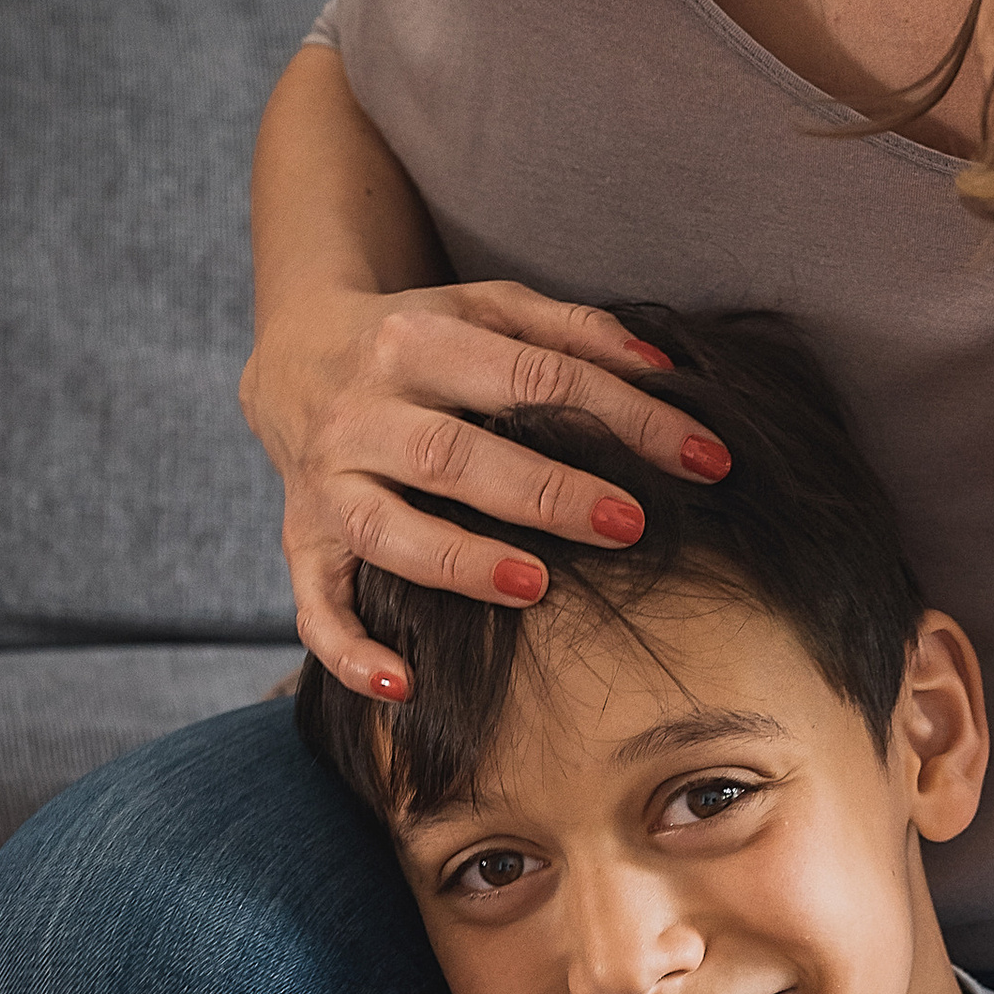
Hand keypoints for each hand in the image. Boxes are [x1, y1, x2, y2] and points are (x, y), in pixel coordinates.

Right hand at [241, 277, 729, 695]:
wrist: (292, 357)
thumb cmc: (417, 341)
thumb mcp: (485, 308)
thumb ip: (571, 329)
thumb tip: (662, 364)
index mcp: (413, 342)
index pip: (532, 379)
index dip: (623, 415)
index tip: (701, 458)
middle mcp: (360, 414)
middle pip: (453, 456)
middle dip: (545, 493)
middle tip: (628, 525)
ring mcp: (325, 484)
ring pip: (386, 530)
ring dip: (459, 563)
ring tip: (535, 586)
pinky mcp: (300, 542)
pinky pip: (315, 606)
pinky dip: (349, 651)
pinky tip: (404, 684)